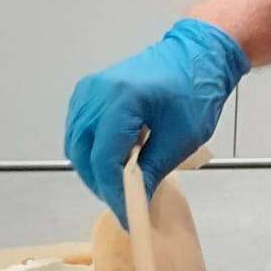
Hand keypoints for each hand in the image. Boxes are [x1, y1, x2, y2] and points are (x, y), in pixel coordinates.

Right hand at [63, 19, 249, 225]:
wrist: (195, 56)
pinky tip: (115, 159)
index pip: (103, 159)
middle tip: (125, 202)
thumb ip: (152, 171)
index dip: (112, 192)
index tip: (126, 214)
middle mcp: (96, 92)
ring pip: (75, 144)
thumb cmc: (195, 92)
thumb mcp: (181, 138)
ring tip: (122, 183)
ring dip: (94, 168)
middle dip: (101, 183)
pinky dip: (90, 150)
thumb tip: (134, 203)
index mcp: (121, 99)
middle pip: (82, 153)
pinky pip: (78, 130)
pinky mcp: (87, 91)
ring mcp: (88, 90)